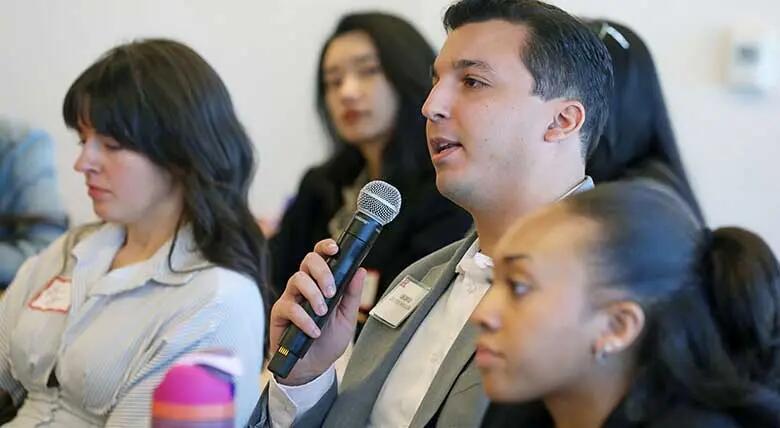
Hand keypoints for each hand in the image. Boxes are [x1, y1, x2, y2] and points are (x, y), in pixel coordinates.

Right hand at [269, 239, 365, 385]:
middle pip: (308, 261)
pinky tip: (313, 330)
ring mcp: (291, 298)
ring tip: (322, 312)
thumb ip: (352, 294)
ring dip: (313, 294)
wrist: (314, 367)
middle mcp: (304, 287)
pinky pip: (289, 307)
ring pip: (297, 279)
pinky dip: (304, 319)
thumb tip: (360, 271)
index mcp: (321, 283)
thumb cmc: (328, 341)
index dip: (325, 247)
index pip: (320, 257)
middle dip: (322, 272)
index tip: (335, 248)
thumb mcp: (347, 318)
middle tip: (331, 291)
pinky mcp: (280, 314)